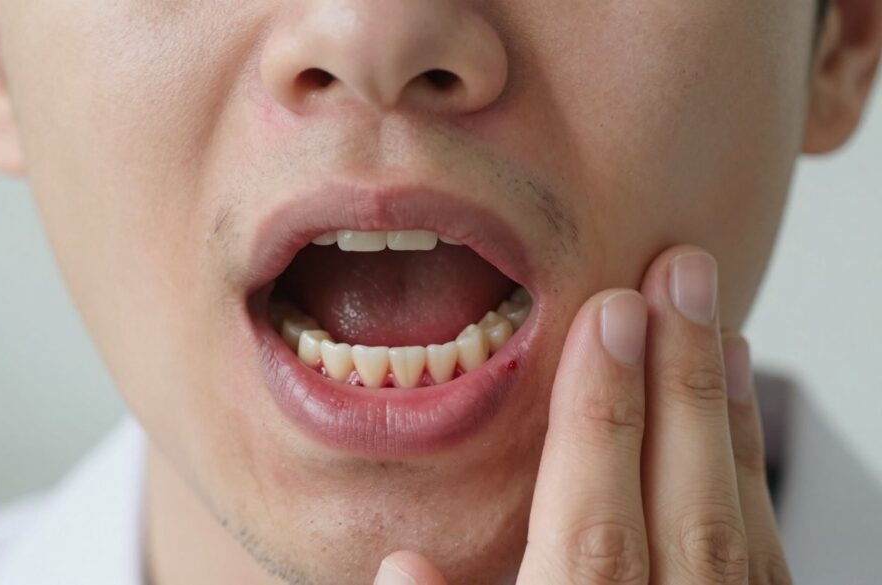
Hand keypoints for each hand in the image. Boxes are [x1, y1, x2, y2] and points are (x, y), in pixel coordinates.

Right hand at [373, 245, 790, 584]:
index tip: (610, 318)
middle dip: (680, 387)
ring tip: (714, 320)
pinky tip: (738, 408)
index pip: (590, 534)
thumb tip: (400, 562)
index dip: (599, 422)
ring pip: (734, 534)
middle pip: (685, 517)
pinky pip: (765, 558)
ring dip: (723, 416)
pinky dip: (752, 470)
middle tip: (680, 277)